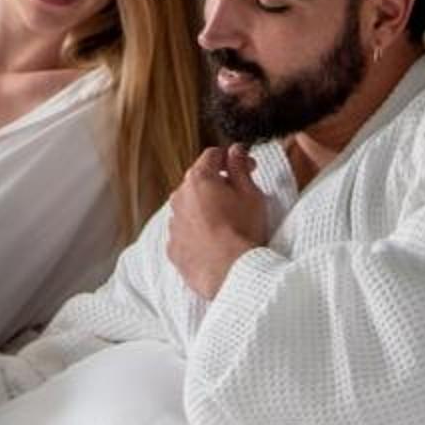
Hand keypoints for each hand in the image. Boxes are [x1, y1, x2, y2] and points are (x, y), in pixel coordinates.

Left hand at [166, 144, 269, 300]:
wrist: (231, 273)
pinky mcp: (173, 248)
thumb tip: (235, 151)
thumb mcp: (251, 194)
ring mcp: (173, 224)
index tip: (248, 168)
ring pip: (190, 208)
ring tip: (228, 226)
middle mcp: (179, 198)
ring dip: (206, 210)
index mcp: (198, 179)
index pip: (213, 155)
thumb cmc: (244, 232)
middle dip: (218, 185)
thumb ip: (240, 168)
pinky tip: (215, 244)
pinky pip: (185, 233)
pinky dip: (197, 234)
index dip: (233, 159)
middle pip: (199, 182)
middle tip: (240, 198)